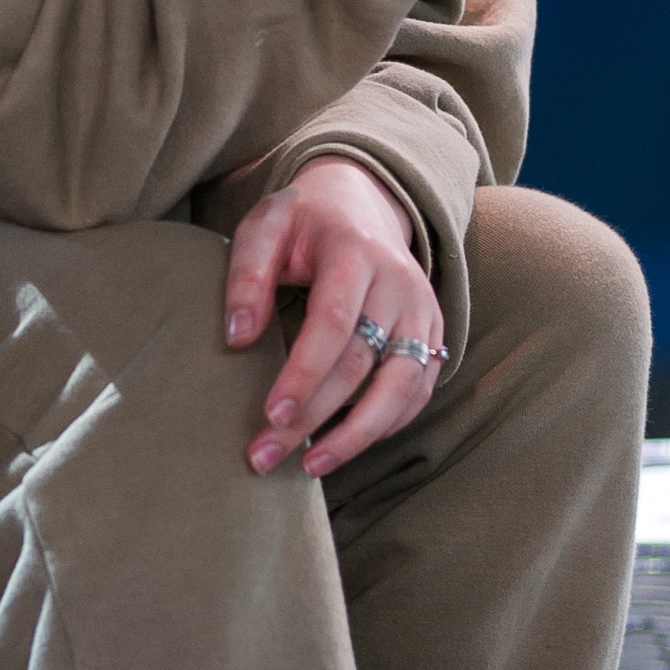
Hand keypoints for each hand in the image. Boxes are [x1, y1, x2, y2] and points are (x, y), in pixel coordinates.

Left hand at [224, 158, 445, 478]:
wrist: (363, 203)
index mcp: (355, 252)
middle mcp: (399, 284)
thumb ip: (247, 275)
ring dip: (358, 435)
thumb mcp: (265, 226)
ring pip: (402, 385)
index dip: (304, 373)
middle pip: (362, 363)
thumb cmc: (304, 220)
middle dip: (315, 417)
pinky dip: (387, 424)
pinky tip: (346, 446)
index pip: (334, 323)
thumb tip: (237, 338)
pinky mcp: (433, 334)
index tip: (271, 415)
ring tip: (311, 467)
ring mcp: (422, 312)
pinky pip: (419, 390)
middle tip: (266, 456)